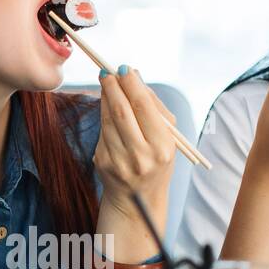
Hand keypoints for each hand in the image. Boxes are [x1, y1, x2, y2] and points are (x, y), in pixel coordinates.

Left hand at [93, 67, 177, 223]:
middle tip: (108, 70)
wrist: (137, 200)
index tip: (124, 68)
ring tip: (107, 82)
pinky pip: (102, 131)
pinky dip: (104, 115)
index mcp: (162, 148)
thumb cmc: (156, 160)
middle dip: (113, 87)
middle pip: (122, 111)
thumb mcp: (166, 138)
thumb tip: (133, 75)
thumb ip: (154, 107)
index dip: (131, 84)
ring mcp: (118, 161)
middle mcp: (140, 156)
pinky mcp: (102, 162)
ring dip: (105, 97)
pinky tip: (107, 107)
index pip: (143, 108)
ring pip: (108, 119)